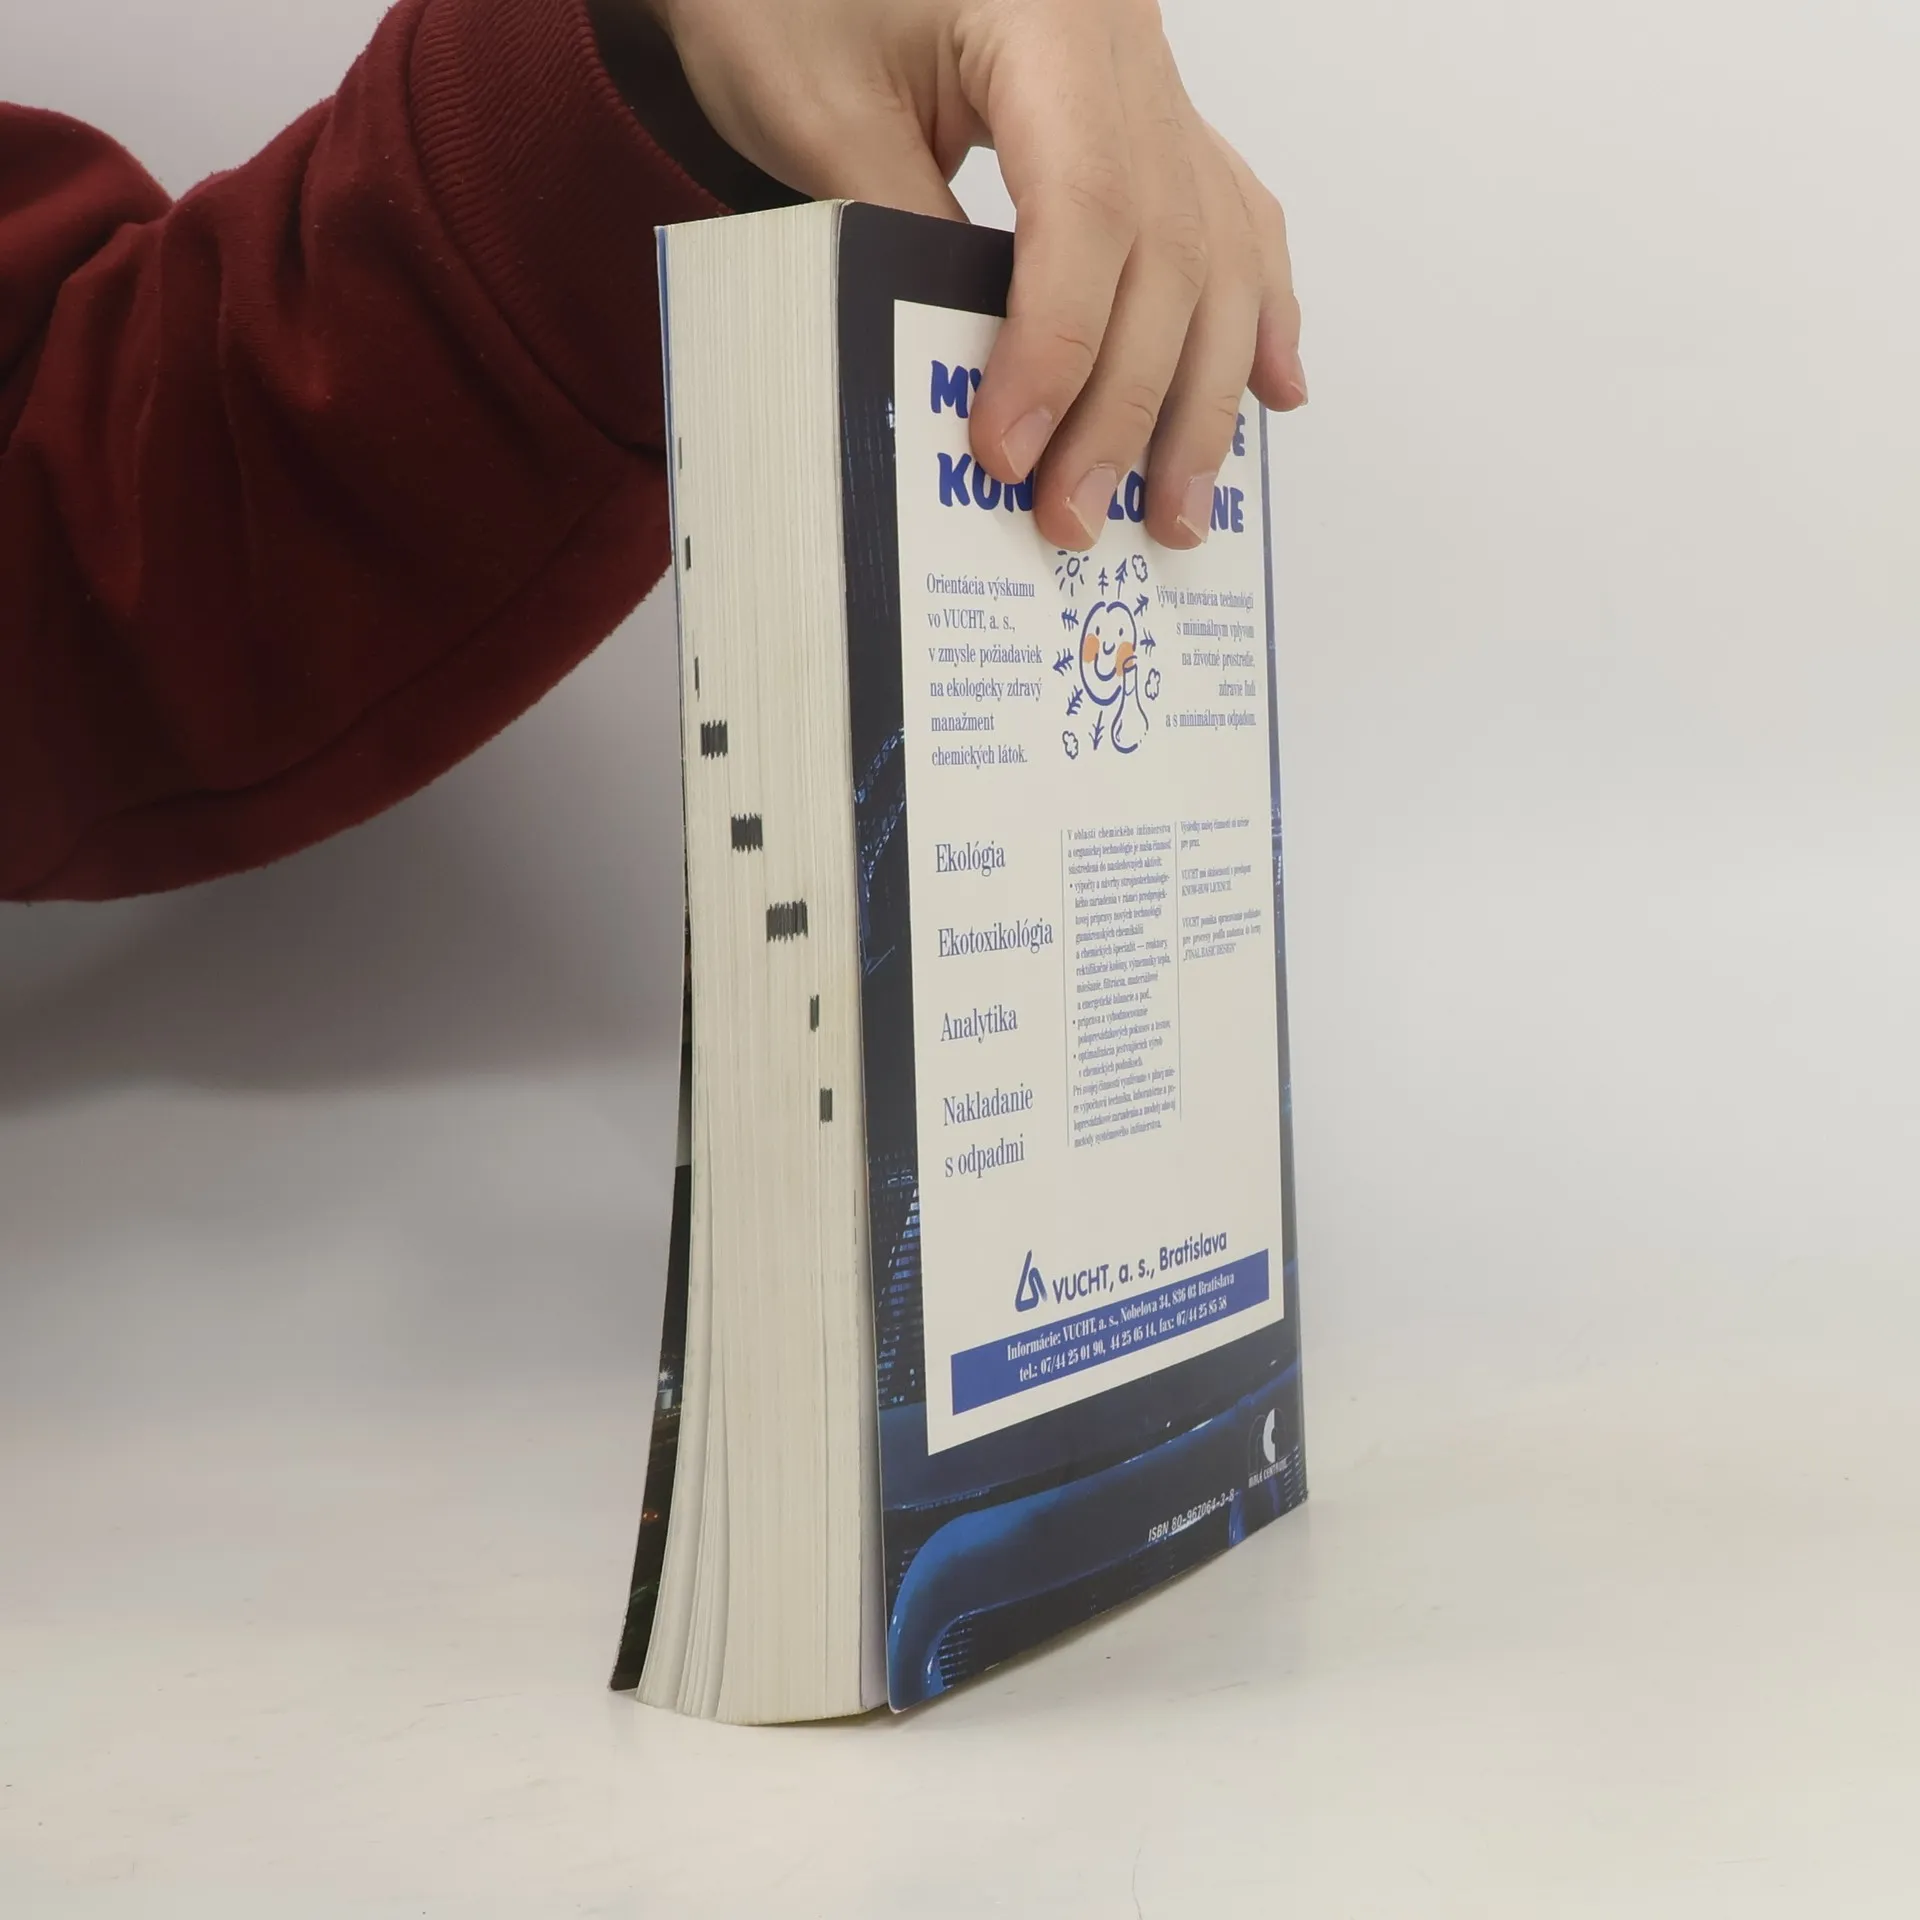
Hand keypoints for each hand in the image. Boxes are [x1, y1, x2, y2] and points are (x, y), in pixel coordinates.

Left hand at [635, 0, 1304, 549]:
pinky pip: (1228, 210)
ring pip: (1216, 247)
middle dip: (1128, 405)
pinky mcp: (1146, 104)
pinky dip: (1251, 307)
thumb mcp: (819, 112)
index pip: (1088, 213)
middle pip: (1168, 249)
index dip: (1059, 352)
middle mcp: (1127, 39)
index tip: (1009, 454)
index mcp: (1053, 13)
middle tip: (1079, 516)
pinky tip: (1271, 387)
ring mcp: (1150, 71)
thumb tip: (982, 386)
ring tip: (1177, 505)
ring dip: (1202, 392)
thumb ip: (906, 240)